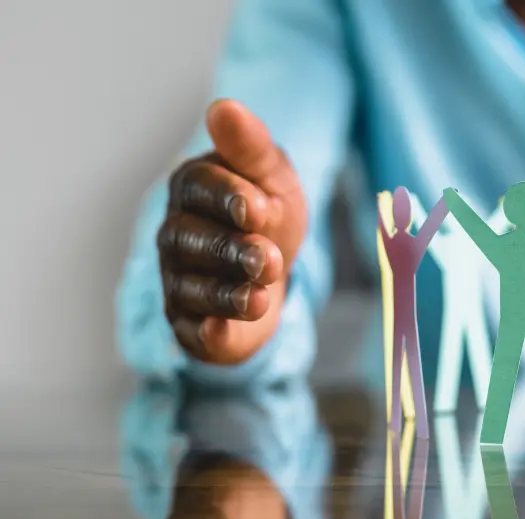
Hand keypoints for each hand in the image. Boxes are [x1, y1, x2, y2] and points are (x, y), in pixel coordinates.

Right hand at [157, 99, 305, 363]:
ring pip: (192, 287)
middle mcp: (177, 231)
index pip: (200, 186)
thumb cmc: (268, 212)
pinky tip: (222, 332)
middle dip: (232, 251)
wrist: (275, 269)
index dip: (228, 198)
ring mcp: (178, 278)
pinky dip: (207, 332)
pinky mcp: (189, 322)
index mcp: (194, 186)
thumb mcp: (273, 177)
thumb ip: (251, 148)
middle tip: (269, 261)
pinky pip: (192, 329)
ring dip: (227, 293)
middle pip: (192, 240)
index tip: (258, 208)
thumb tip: (223, 107)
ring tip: (262, 295)